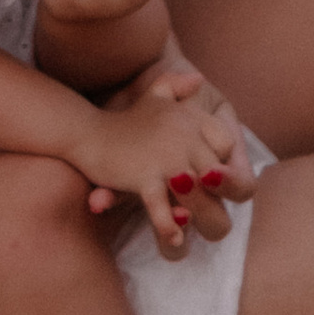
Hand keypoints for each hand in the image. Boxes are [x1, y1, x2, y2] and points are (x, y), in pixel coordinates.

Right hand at [83, 53, 255, 239]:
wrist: (87, 132)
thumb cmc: (127, 119)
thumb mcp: (155, 95)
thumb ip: (176, 84)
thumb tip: (198, 79)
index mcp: (191, 119)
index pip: (226, 145)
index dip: (221, 162)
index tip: (209, 174)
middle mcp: (184, 135)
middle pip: (217, 175)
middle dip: (213, 194)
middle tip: (209, 210)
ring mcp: (166, 157)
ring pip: (198, 194)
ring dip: (199, 212)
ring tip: (194, 223)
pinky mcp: (145, 176)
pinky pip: (164, 206)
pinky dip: (169, 224)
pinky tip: (175, 235)